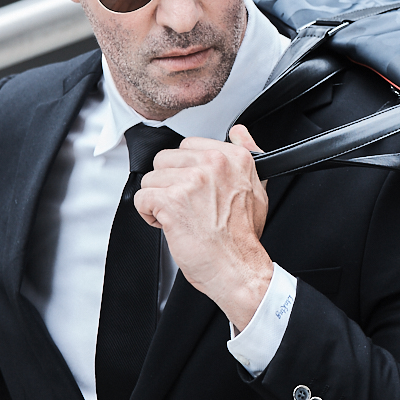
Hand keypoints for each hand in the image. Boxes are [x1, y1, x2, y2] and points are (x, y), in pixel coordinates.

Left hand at [133, 126, 273, 328]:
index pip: (189, 146)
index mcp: (234, 158)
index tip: (194, 189)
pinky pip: (142, 197)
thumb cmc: (243, 236)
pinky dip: (149, 214)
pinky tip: (168, 224)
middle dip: (169, 184)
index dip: (186, 170)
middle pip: (165, 160)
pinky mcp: (171, 199)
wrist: (237, 267)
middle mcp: (214, 164)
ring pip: (151, 178)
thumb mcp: (257, 188)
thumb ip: (247, 155)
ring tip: (179, 216)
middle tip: (186, 206)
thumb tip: (240, 132)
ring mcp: (192, 180)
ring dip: (158, 200)